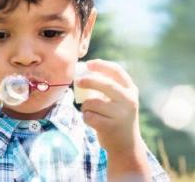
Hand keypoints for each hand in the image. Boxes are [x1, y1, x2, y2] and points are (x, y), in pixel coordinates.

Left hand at [76, 59, 150, 179]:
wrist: (126, 145)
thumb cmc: (116, 117)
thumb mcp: (118, 100)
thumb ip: (106, 87)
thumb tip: (83, 72)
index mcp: (131, 90)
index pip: (117, 71)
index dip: (102, 65)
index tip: (89, 63)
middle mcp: (129, 101)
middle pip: (106, 84)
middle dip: (89, 80)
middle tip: (78, 81)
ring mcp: (121, 114)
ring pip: (93, 102)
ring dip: (85, 105)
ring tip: (90, 111)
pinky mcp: (111, 127)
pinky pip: (89, 116)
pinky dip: (86, 117)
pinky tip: (92, 121)